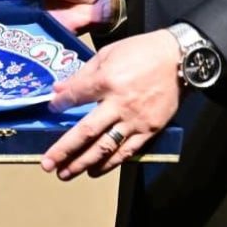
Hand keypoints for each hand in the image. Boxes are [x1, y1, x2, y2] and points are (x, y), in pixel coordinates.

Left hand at [39, 31, 181, 180]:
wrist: (179, 60)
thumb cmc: (141, 52)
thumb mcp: (108, 53)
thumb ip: (83, 74)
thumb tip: (59, 90)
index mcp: (107, 80)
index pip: (76, 96)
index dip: (60, 104)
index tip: (50, 110)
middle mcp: (119, 104)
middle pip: (86, 131)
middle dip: (64, 149)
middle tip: (47, 163)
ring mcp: (135, 120)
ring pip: (105, 147)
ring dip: (83, 163)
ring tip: (65, 173)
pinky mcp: (149, 130)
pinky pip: (127, 151)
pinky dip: (110, 163)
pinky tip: (95, 171)